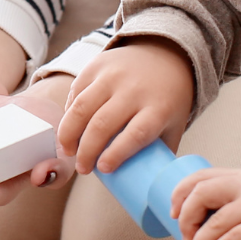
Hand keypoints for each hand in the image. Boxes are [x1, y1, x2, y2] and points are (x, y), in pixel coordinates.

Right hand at [55, 39, 194, 173]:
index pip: (136, 133)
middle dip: (86, 151)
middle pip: (103, 123)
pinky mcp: (98, 65)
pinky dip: (69, 112)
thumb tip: (143, 186)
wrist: (166, 53)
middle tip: (82, 169)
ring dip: (69, 133)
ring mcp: (114, 75)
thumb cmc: (168, 99)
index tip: (102, 169)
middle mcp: (135, 89)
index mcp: (159, 108)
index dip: (117, 153)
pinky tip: (69, 128)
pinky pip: (77, 91)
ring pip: (82, 107)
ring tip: (67, 151)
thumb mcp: (173, 124)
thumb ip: (159, 151)